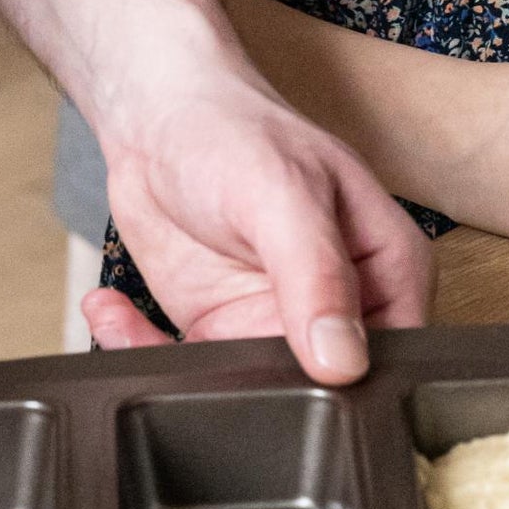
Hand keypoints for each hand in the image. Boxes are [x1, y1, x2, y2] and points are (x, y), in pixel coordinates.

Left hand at [83, 64, 433, 373]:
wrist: (157, 116)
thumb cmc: (234, 128)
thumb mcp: (282, 195)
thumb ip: (316, 276)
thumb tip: (343, 361)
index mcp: (388, 270)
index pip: (397, 357)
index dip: (356, 387)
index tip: (291, 381)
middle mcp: (342, 307)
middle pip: (324, 392)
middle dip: (258, 392)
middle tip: (201, 360)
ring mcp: (278, 325)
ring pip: (249, 393)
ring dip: (187, 374)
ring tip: (136, 332)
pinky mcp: (220, 333)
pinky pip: (189, 373)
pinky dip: (141, 350)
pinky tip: (110, 310)